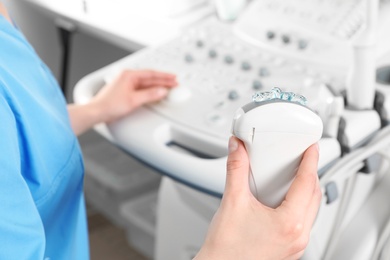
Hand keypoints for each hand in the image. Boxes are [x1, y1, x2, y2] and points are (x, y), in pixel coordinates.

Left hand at [91, 69, 176, 122]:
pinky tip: (156, 93)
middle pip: (150, 78)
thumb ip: (150, 95)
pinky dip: (151, 91)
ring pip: (146, 83)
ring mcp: (127, 84)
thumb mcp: (133, 100)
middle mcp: (128, 77)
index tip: (174, 78)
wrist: (97, 112)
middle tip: (175, 83)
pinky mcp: (126, 91)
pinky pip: (142, 88)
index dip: (164, 76)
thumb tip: (162, 91)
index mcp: (129, 75)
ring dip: (158, 85)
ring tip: (168, 87)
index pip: (151, 74)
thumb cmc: (109, 104)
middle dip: (163, 80)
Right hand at [194, 137, 321, 259]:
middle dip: (311, 174)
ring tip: (296, 177)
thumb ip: (236, 169)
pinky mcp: (289, 250)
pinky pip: (303, 223)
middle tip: (305, 158)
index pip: (307, 183)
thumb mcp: (232, 201)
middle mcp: (298, 237)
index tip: (312, 148)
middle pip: (314, 196)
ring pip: (311, 211)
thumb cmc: (226, 249)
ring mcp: (295, 246)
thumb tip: (237, 149)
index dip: (311, 161)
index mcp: (289, 223)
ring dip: (307, 191)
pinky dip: (299, 207)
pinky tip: (285, 201)